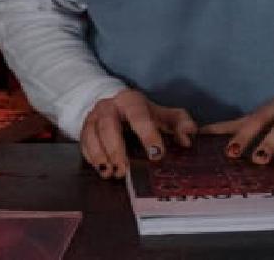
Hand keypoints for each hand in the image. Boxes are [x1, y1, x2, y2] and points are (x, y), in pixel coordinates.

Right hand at [80, 89, 195, 180]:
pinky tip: (102, 170)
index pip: (139, 116)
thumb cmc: (143, 114)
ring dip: (101, 156)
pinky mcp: (85, 130)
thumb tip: (189, 137)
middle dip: (116, 149)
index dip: (148, 134)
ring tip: (112, 173)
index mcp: (131, 101)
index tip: (157, 155)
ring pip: (92, 135)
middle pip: (109, 125)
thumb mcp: (163, 115)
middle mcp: (109, 107)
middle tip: (125, 170)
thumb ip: (180, 123)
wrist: (114, 105)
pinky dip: (91, 158)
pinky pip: (84, 143)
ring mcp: (94, 118)